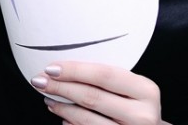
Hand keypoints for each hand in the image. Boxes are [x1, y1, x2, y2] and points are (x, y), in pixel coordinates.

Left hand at [30, 61, 163, 124]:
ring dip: (62, 108)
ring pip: (86, 119)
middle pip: (92, 96)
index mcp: (146, 90)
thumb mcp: (136, 89)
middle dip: (62, 87)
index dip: (75, 70)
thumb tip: (69, 67)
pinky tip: (63, 117)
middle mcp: (142, 115)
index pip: (105, 75)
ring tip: (49, 98)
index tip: (52, 67)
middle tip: (41, 81)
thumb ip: (113, 79)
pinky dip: (71, 124)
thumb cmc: (138, 107)